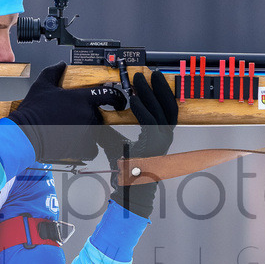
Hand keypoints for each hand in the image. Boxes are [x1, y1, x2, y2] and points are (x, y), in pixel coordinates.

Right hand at [7, 62, 126, 162]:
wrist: (25, 133)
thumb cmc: (33, 111)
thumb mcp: (42, 85)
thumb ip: (54, 71)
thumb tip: (60, 65)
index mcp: (81, 99)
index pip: (109, 96)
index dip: (117, 97)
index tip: (119, 100)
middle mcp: (87, 115)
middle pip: (100, 115)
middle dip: (92, 114)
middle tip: (77, 116)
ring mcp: (86, 132)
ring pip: (96, 131)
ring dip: (88, 130)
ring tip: (72, 129)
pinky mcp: (81, 147)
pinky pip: (92, 149)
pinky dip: (87, 147)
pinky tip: (77, 142)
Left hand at [95, 70, 178, 217]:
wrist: (129, 189)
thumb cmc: (125, 170)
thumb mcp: (115, 145)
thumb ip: (108, 131)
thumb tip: (95, 118)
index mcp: (159, 135)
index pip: (167, 109)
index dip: (162, 93)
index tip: (155, 79)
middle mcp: (164, 137)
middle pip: (169, 107)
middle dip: (161, 88)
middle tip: (151, 74)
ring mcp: (161, 142)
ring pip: (161, 112)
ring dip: (150, 95)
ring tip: (140, 82)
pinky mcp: (154, 146)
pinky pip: (150, 124)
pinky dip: (143, 110)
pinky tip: (133, 101)